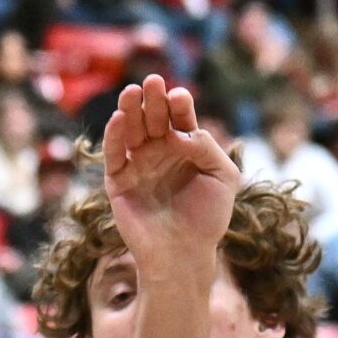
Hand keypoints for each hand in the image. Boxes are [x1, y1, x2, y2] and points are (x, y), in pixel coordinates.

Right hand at [100, 75, 239, 280]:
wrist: (184, 255)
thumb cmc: (208, 218)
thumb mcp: (223, 177)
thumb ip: (207, 148)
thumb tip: (182, 132)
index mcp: (185, 148)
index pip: (180, 117)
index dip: (179, 104)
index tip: (180, 97)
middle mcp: (159, 152)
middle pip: (154, 118)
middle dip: (153, 100)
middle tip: (152, 82)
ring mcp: (138, 165)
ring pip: (132, 130)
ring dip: (130, 109)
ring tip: (132, 92)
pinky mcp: (118, 181)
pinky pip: (114, 154)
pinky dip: (114, 136)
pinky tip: (119, 119)